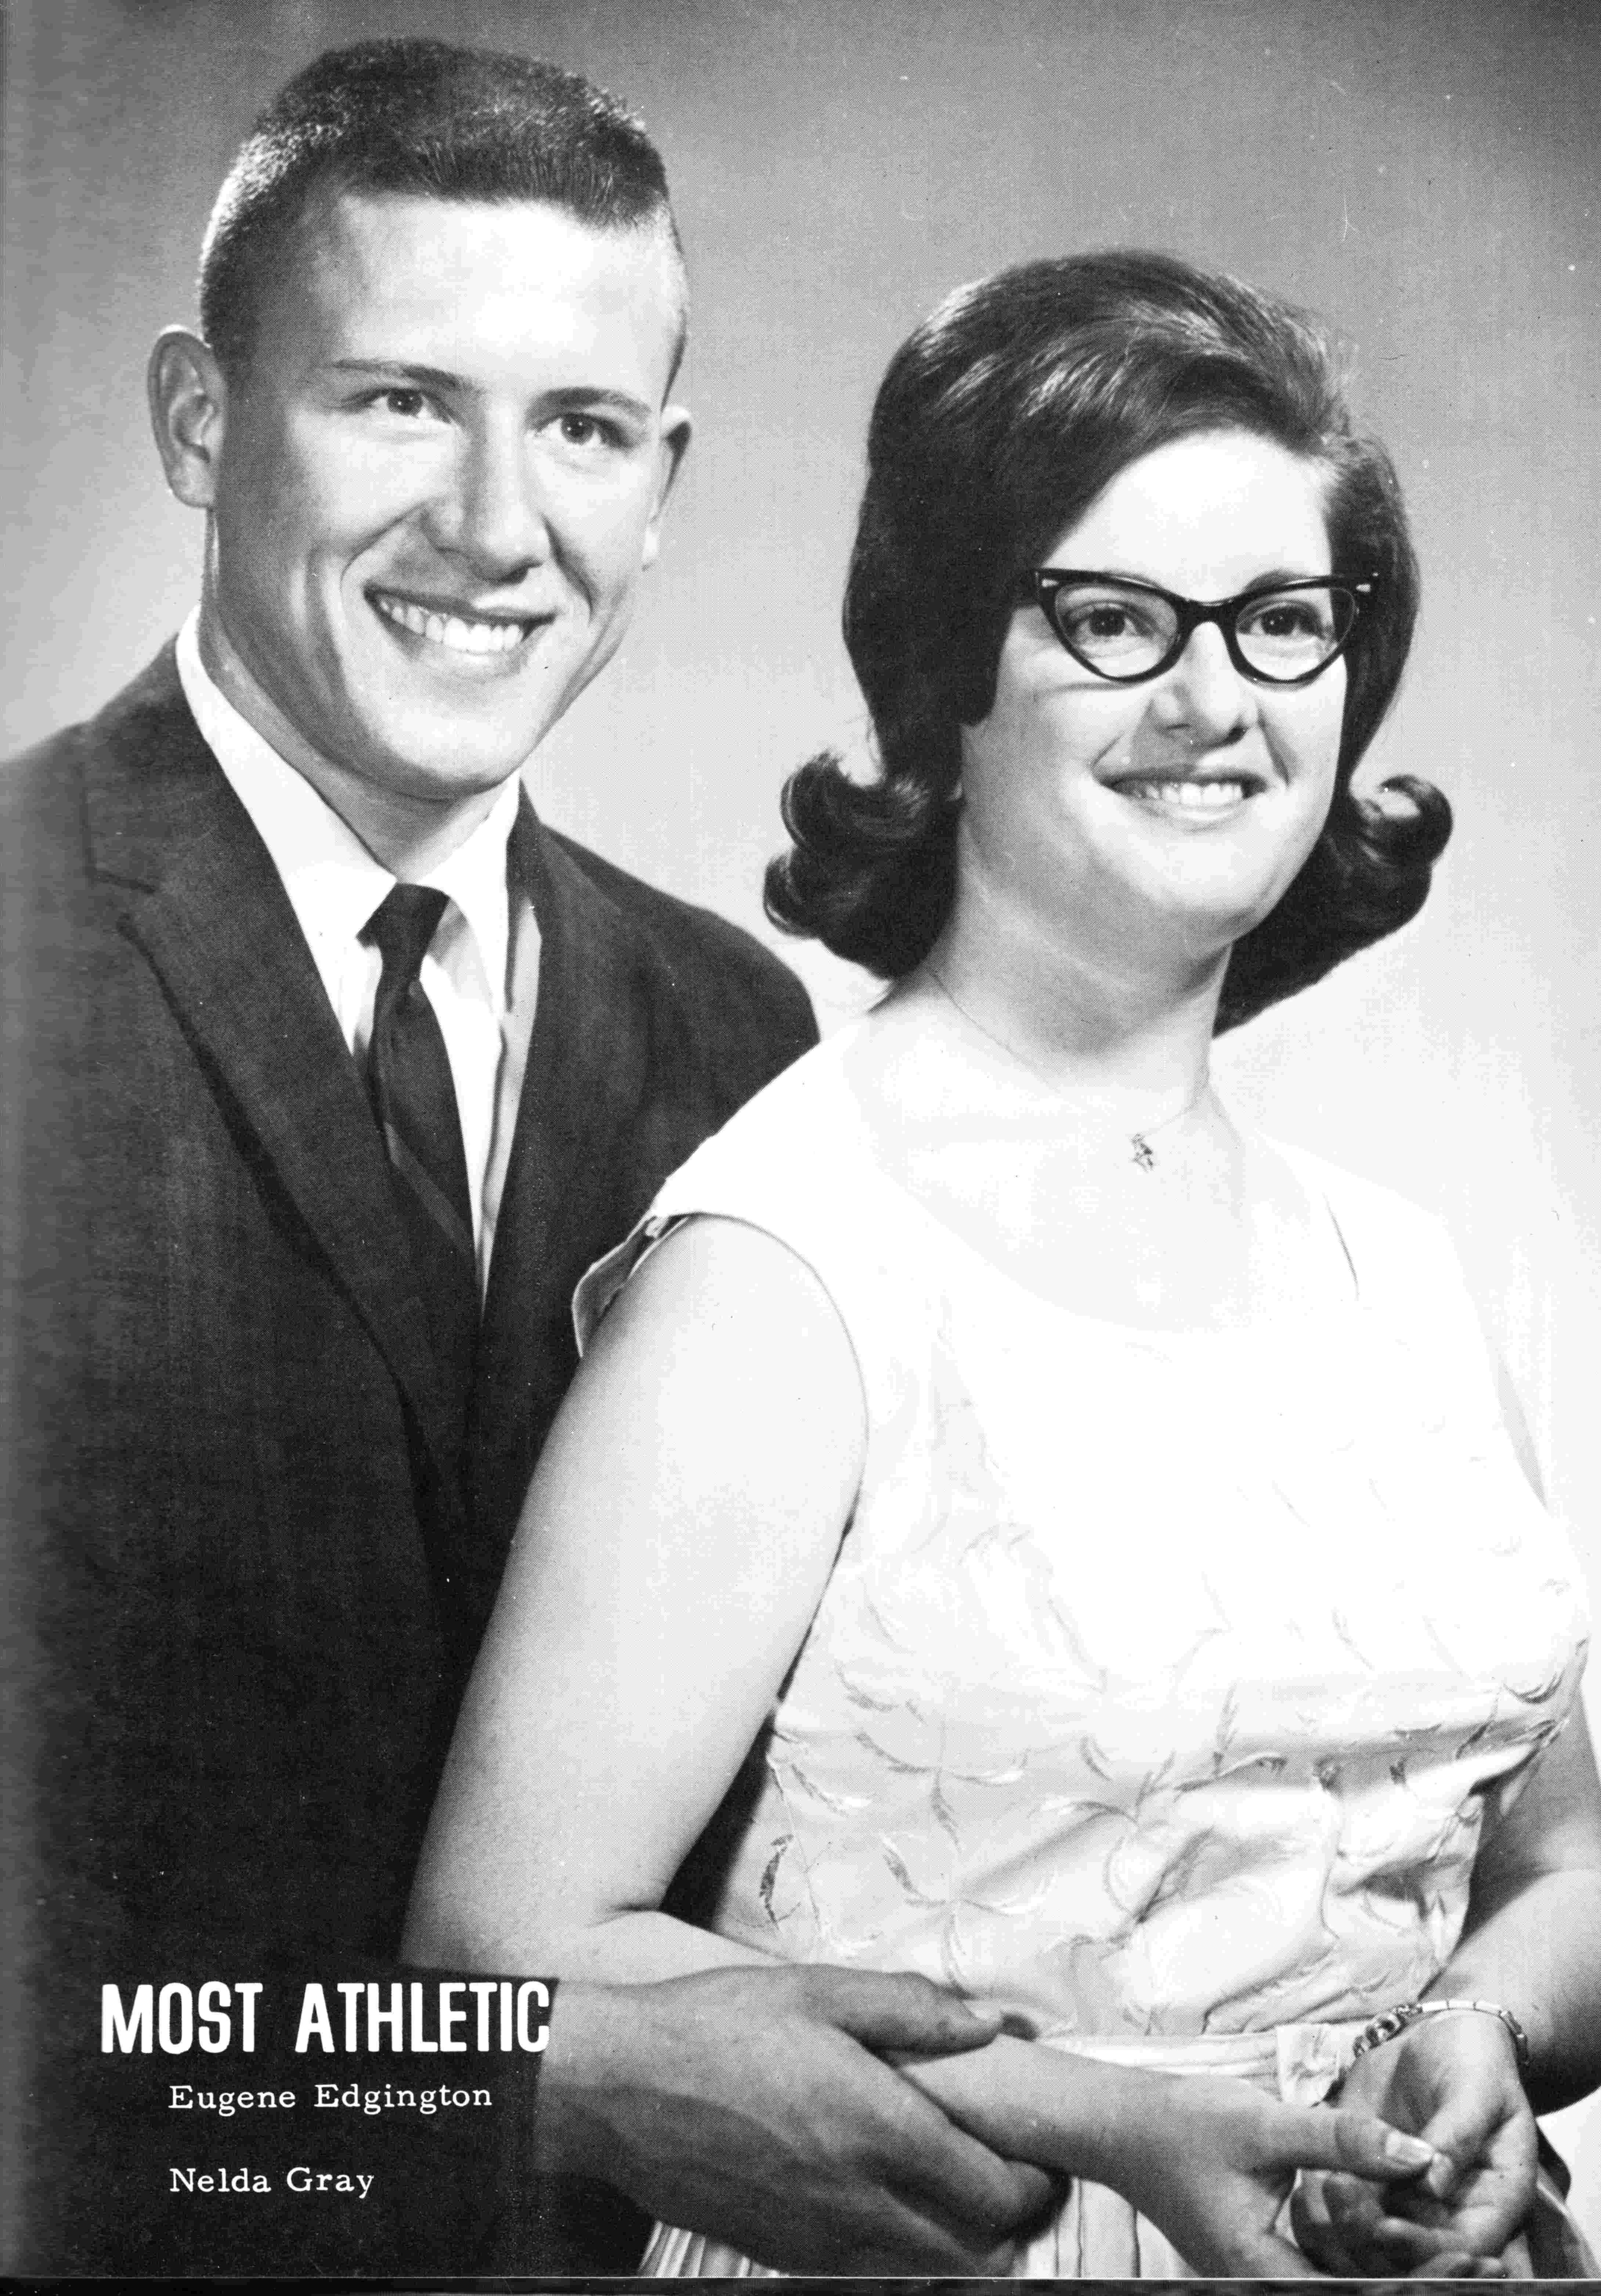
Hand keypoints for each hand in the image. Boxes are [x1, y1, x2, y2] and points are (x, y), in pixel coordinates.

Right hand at [537, 1965, 1057, 2271]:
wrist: (621, 2088)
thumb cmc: (717, 2026)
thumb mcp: (815, 1990)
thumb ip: (909, 2008)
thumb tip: (989, 2025)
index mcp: (877, 2130)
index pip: (995, 2194)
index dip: (1033, 2184)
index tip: (1036, 2158)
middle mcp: (857, 2200)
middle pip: (977, 2255)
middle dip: (1007, 2225)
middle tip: (1005, 2180)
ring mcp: (819, 2239)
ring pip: (927, 2276)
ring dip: (957, 2248)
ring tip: (954, 2197)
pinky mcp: (783, 2254)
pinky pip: (868, 2276)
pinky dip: (898, 2256)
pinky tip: (887, 2206)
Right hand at [1112, 2072, 1441, 2277]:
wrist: (1122, 2125)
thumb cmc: (1182, 2124)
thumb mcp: (1263, 2123)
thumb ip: (1342, 2140)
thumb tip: (1421, 2155)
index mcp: (1263, 2268)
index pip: (1359, 2293)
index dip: (1420, 2283)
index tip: (1474, 2263)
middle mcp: (1265, 2281)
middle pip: (1358, 2294)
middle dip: (1423, 2280)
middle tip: (1489, 2263)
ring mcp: (1264, 2272)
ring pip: (1347, 2283)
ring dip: (1403, 2270)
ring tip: (1466, 2254)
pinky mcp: (1265, 2253)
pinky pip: (1328, 2266)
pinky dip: (1370, 2253)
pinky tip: (1405, 2233)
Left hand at [1291, 2012, 1536, 2275]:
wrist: (1439, 2039)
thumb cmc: (1475, 2063)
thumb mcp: (1478, 2089)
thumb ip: (1460, 2133)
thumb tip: (1435, 2182)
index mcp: (1493, 2202)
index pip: (1463, 2249)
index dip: (1425, 2249)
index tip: (1386, 2227)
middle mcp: (1451, 2214)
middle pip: (1413, 2257)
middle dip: (1373, 2238)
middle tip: (1341, 2194)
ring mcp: (1409, 2202)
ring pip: (1374, 2241)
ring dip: (1345, 2222)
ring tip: (1325, 2180)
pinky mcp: (1373, 2183)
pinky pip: (1348, 2210)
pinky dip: (1325, 2205)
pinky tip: (1306, 2181)